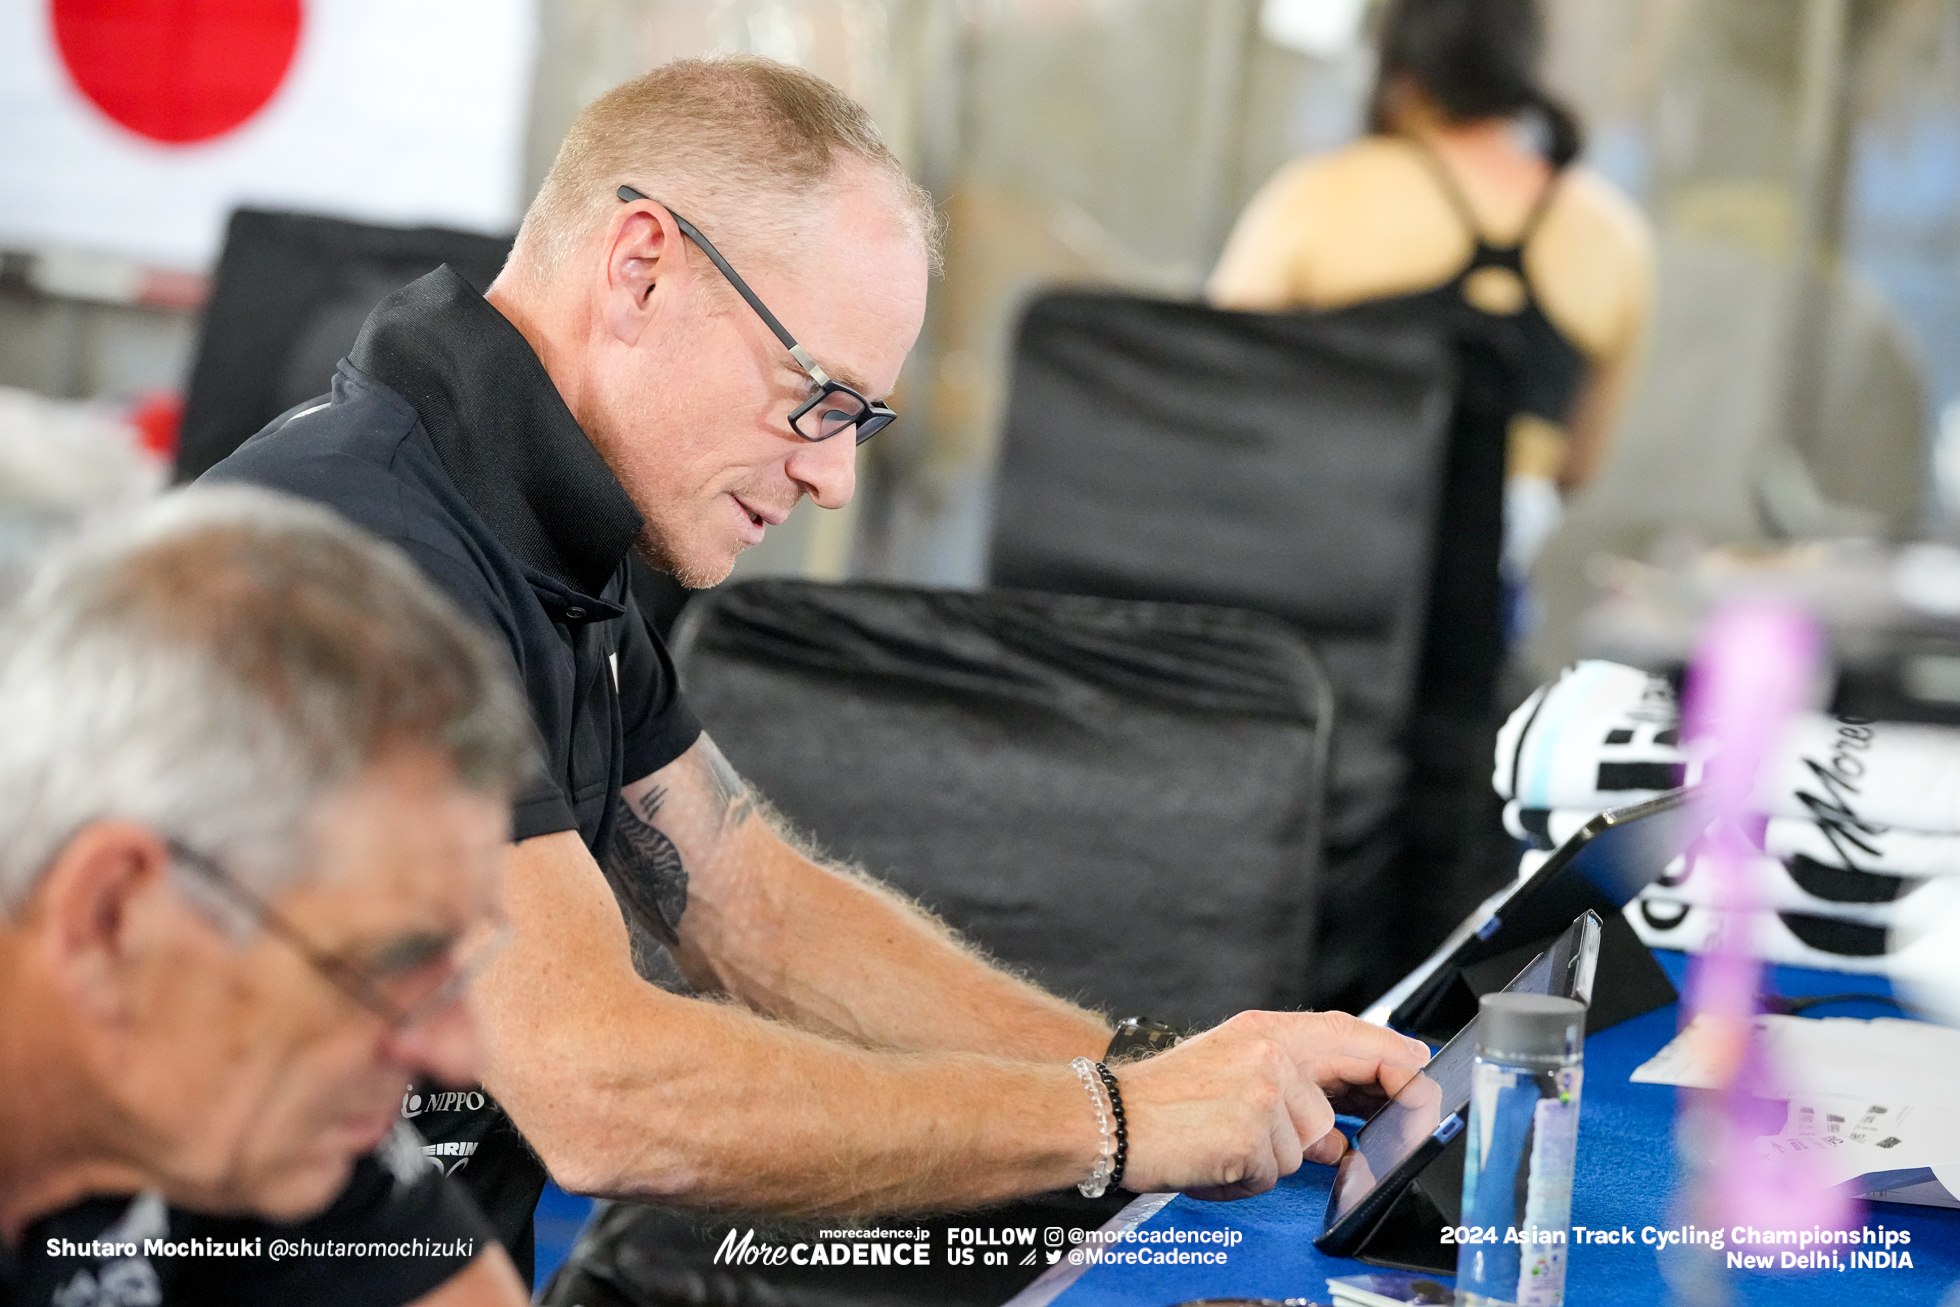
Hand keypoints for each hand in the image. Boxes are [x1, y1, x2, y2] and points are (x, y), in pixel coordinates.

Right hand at [1112, 1010, 1429, 1201]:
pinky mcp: (1252, 1135)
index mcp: (1263, 1030)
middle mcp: (1269, 1053)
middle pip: (1346, 1082)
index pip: (1346, 1032)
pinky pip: (1275, 1172)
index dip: (1391, 1052)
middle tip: (1370, 1133)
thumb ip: (1289, 1087)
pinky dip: (1249, 1178)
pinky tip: (1216, 1161)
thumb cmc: (1162, 1098)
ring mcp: (1263, 1093)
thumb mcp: (1229, 1068)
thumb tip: (1337, 1136)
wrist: (1107, 1118)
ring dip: (1277, 1158)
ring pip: (1310, 1143)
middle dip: (1369, 1108)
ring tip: (1228, 1145)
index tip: (1419, 1070)